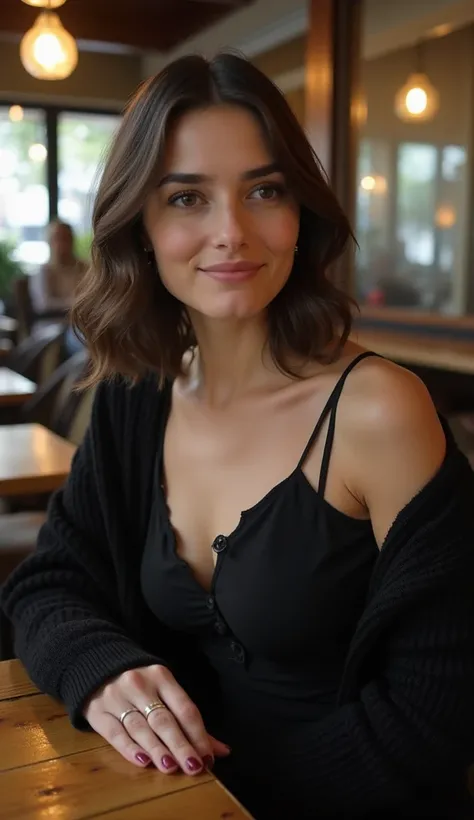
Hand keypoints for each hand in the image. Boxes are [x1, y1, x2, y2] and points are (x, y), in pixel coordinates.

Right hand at [84, 664, 230, 774]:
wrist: (98, 664)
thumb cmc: (141, 683)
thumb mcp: (165, 690)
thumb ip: (190, 721)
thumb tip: (221, 750)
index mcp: (161, 677)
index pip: (184, 708)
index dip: (197, 734)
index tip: (208, 757)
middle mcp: (140, 685)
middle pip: (164, 719)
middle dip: (180, 745)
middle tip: (194, 767)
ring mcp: (117, 697)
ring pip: (141, 727)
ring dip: (157, 749)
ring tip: (171, 767)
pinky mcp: (98, 711)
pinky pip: (115, 733)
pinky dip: (130, 748)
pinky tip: (143, 761)